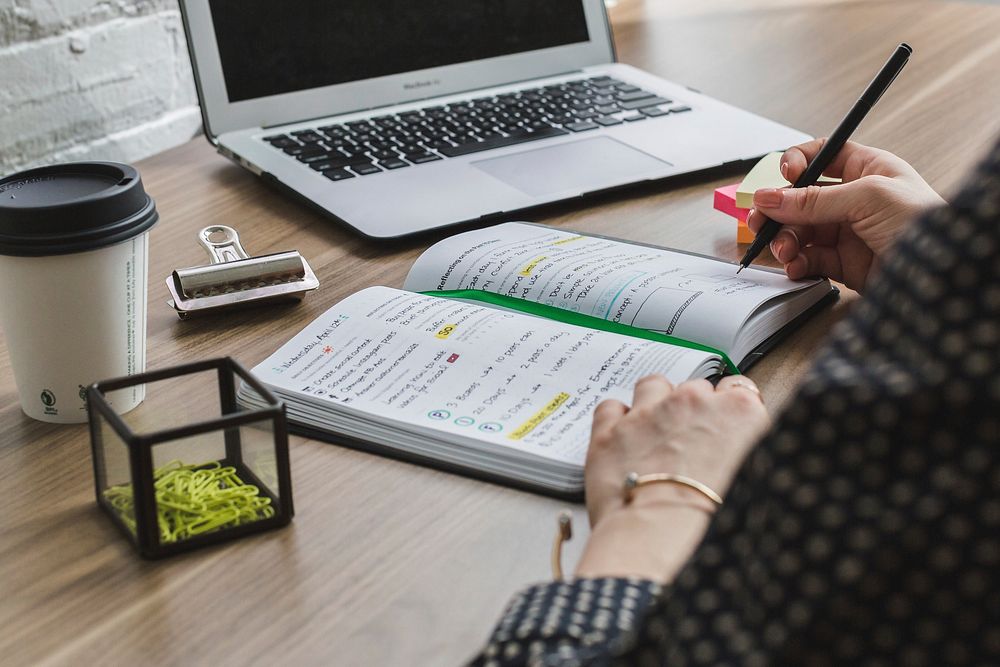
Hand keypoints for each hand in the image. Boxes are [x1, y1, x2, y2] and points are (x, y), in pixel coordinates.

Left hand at [574, 375, 769, 581]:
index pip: (739, 389)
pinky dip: (615, 420)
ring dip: (654, 404)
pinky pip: (611, 407)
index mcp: (739, 414)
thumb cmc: (711, 523)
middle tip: (689, 444)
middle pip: (694, 389)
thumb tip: (741, 454)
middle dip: (692, 411)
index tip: (724, 424)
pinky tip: (621, 440)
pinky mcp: (610, 430)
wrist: (661, 540)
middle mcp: (693, 403)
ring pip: (653, 386)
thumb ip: (749, 452)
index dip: (729, 409)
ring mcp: (648, 412)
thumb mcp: (755, 484)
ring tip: (655, 434)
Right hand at [747, 139, 943, 291]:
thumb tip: (771, 197)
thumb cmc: (924, 222)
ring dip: (786, 240)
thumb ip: (814, 200)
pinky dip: (798, 264)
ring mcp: (848, 232)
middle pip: (801, 199)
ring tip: (785, 250)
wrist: (942, 274)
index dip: (798, 162)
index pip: (822, 156)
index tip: (784, 175)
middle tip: (760, 221)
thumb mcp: (867, 197)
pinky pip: (810, 260)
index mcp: (867, 170)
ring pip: (801, 231)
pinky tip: (796, 266)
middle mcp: (855, 199)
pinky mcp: (844, 264)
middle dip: (779, 210)